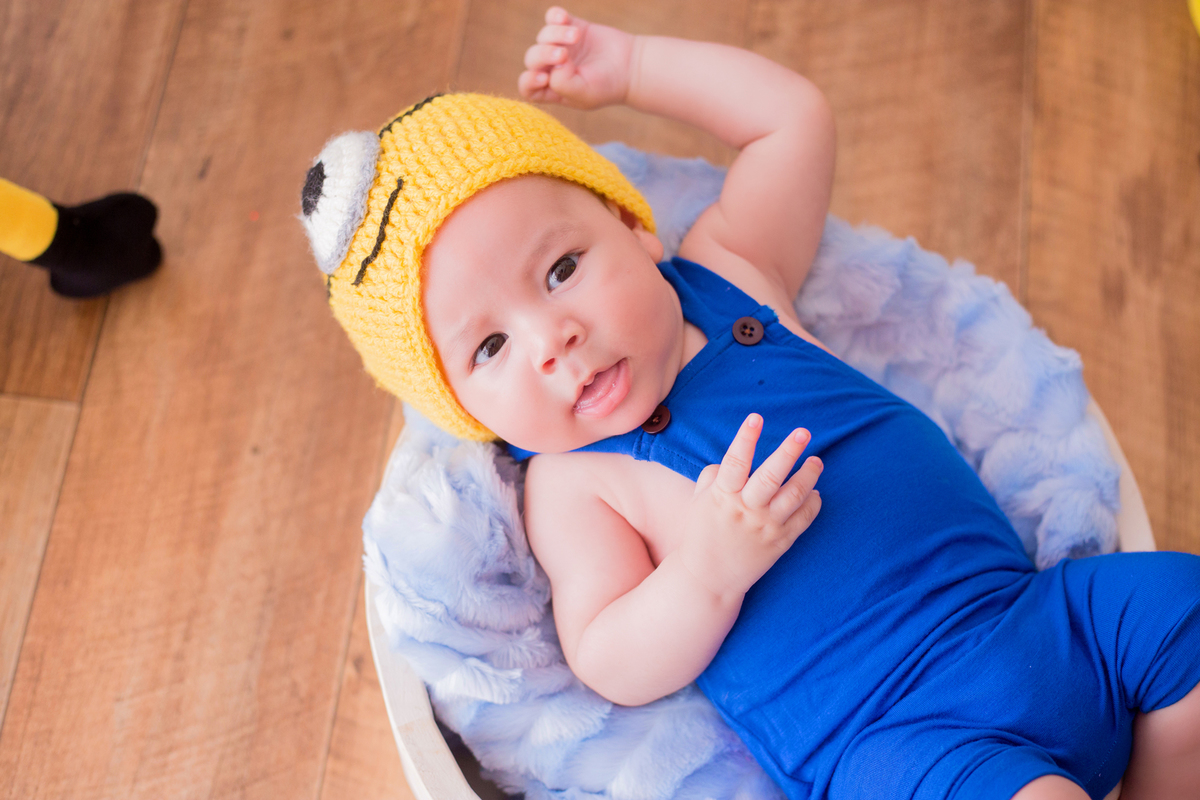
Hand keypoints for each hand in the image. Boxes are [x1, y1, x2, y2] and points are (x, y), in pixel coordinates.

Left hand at [518, 6, 635, 108]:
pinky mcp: (571, 27)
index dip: (529, 81)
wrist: (631, 67)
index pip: (527, 86)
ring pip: (543, 36)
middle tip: (564, 54)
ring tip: (576, 36)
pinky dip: (555, 16)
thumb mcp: (585, 94)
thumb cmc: (608, 86)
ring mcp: (560, 46)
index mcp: (552, 89)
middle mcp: (552, 68)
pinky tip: (565, 18)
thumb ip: (562, 84)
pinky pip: (552, 17)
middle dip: (544, 54)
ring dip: (556, 34)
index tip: (545, 78)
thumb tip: (553, 64)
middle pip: (532, 58)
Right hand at [680, 413, 822, 598]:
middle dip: (788, 451)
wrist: (708, 579)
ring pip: (794, 496)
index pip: (735, 462)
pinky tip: (814, 490)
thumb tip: (732, 458)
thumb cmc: (701, 534)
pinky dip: (813, 502)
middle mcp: (746, 510)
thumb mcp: (699, 501)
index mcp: (722, 497)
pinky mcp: (780, 542)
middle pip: (771, 476)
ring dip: (809, 474)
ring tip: (816, 460)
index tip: (756, 417)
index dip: (746, 438)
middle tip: (804, 432)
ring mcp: (765, 527)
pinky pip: (803, 519)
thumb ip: (714, 476)